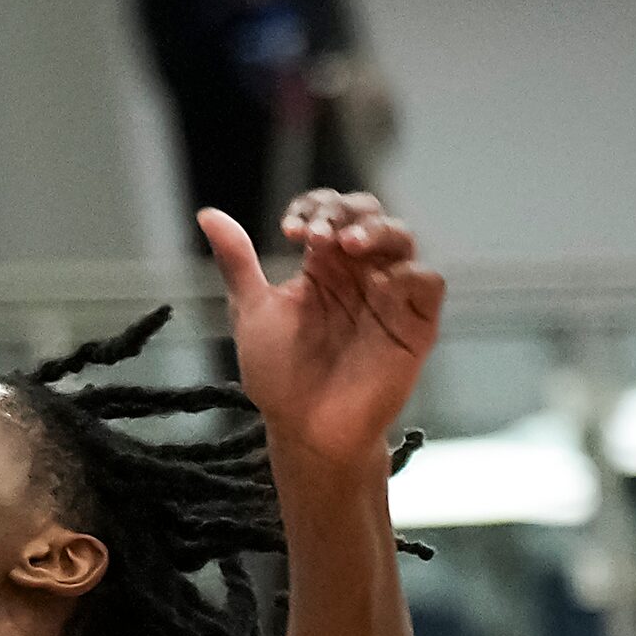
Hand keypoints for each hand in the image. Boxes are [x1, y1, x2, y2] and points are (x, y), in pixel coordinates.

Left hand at [201, 191, 445, 469]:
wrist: (303, 428)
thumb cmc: (280, 373)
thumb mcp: (252, 310)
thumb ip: (237, 262)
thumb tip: (207, 214)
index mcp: (323, 265)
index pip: (331, 213)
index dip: (315, 207)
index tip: (290, 229)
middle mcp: (359, 273)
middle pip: (369, 215)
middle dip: (344, 212)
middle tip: (316, 233)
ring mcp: (390, 296)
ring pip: (402, 239)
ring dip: (378, 231)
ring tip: (348, 243)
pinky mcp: (415, 324)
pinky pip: (428, 282)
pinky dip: (409, 272)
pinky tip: (380, 280)